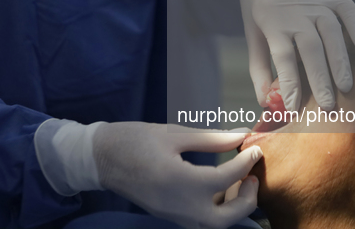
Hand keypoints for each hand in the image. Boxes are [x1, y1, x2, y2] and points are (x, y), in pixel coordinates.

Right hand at [93, 123, 261, 228]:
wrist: (100, 158)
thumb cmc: (134, 140)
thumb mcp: (174, 134)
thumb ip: (210, 138)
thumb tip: (241, 135)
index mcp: (180, 180)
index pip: (226, 177)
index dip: (246, 162)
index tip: (254, 148)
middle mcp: (178, 205)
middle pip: (225, 219)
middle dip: (246, 201)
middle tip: (251, 177)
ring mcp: (172, 214)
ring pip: (213, 225)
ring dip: (232, 209)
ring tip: (236, 182)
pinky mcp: (167, 215)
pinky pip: (199, 221)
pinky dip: (215, 210)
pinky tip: (217, 188)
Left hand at [237, 0, 354, 110]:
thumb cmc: (259, 1)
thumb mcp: (252, 30)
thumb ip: (259, 66)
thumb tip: (264, 101)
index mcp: (272, 22)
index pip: (284, 58)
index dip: (289, 84)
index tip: (295, 107)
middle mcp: (296, 11)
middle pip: (311, 50)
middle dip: (321, 80)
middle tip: (330, 107)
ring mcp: (317, 0)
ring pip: (332, 33)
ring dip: (340, 61)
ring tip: (347, 87)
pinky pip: (349, 10)